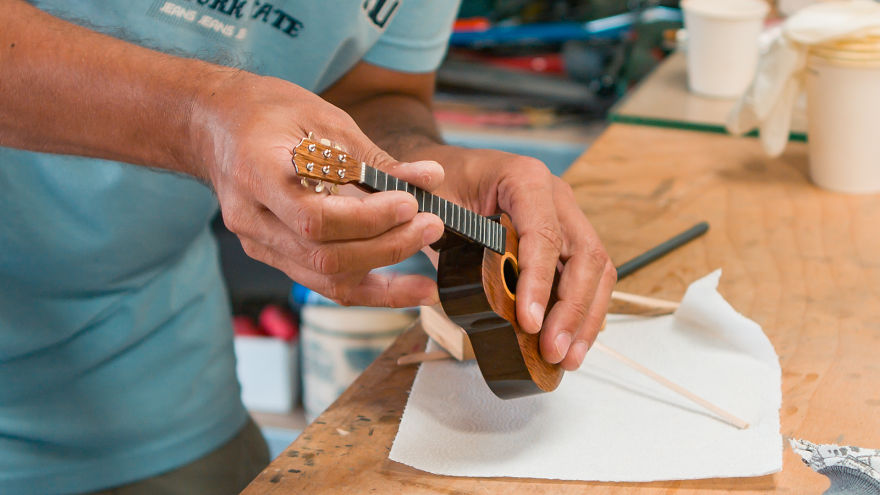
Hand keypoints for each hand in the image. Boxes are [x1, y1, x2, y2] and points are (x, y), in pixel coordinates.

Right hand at [191, 71, 445, 306]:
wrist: (216, 126)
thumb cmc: (267, 112)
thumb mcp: (323, 119)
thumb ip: (375, 157)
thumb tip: (429, 178)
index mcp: (256, 174)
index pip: (314, 218)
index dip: (367, 218)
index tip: (410, 203)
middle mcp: (252, 220)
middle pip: (323, 256)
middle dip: (386, 246)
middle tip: (431, 224)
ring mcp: (259, 244)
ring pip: (325, 278)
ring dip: (384, 272)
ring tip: (427, 253)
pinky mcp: (275, 255)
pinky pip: (325, 282)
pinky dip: (371, 288)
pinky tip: (410, 289)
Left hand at [423, 147, 615, 370]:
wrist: (444, 172)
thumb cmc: (439, 184)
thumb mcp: (432, 198)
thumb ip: (439, 225)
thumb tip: (450, 261)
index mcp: (525, 178)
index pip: (544, 235)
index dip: (539, 283)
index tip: (529, 322)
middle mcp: (555, 196)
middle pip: (584, 255)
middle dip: (572, 309)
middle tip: (553, 351)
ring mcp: (565, 218)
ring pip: (596, 270)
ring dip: (584, 318)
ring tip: (567, 357)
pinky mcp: (564, 242)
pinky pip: (587, 278)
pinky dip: (582, 313)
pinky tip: (570, 343)